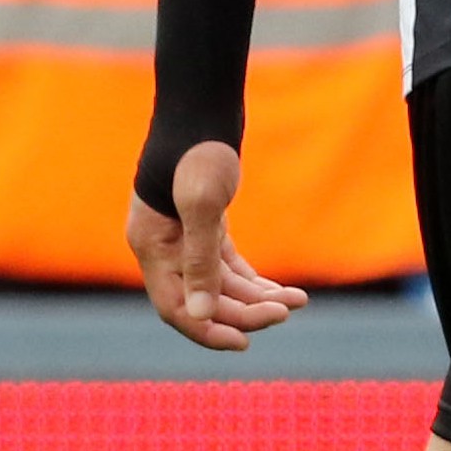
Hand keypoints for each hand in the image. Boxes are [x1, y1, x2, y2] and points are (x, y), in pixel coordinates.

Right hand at [128, 141, 309, 350]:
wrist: (205, 108)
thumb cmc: (200, 150)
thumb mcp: (203, 202)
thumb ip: (200, 261)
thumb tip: (202, 314)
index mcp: (151, 247)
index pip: (175, 308)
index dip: (208, 330)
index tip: (246, 342)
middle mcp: (161, 249)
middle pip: (203, 300)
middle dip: (246, 311)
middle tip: (288, 310)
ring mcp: (182, 239)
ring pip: (220, 287)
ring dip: (257, 298)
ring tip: (298, 300)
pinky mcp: (204, 227)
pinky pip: (227, 269)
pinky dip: (254, 282)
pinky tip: (284, 290)